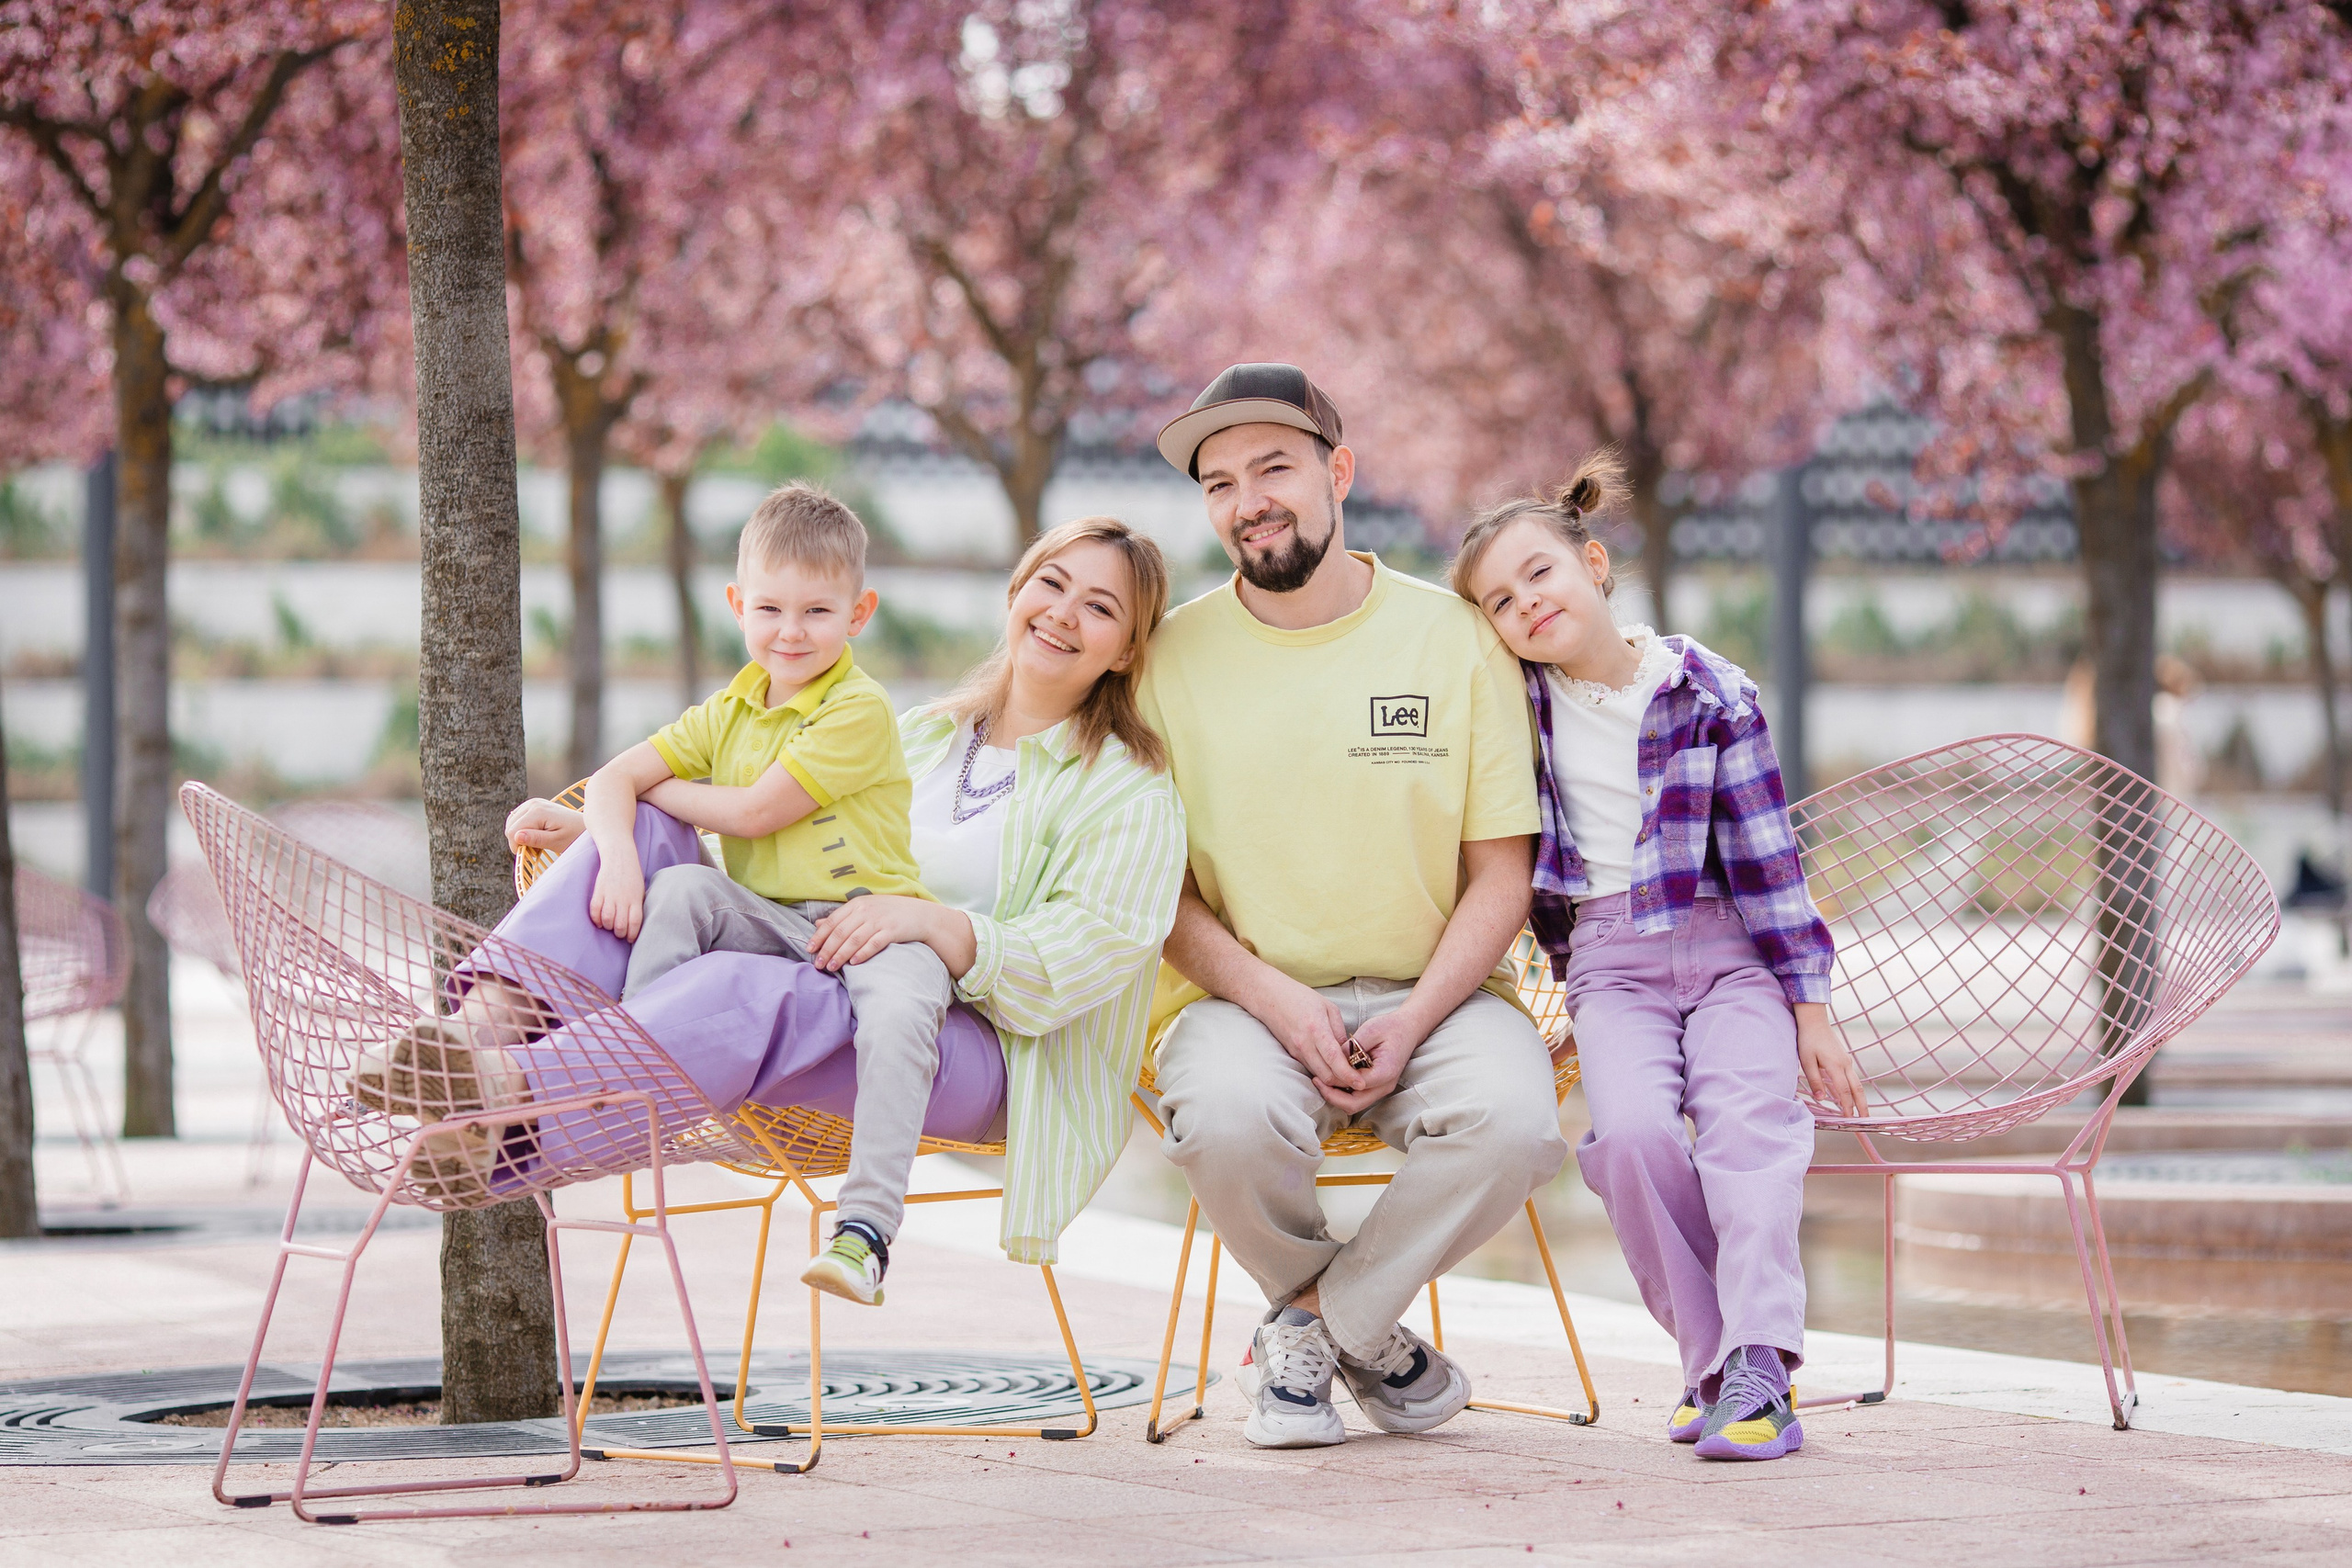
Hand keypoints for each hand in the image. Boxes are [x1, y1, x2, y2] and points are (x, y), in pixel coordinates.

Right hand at [506, 798, 586, 855]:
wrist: (585, 827)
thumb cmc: (573, 836)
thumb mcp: (556, 841)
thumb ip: (536, 839)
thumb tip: (516, 836)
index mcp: (537, 811)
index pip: (512, 832)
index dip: (519, 847)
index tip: (534, 853)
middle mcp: (532, 803)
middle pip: (510, 828)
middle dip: (520, 842)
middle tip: (538, 848)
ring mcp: (533, 802)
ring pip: (512, 824)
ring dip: (521, 836)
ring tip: (539, 842)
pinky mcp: (534, 805)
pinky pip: (518, 820)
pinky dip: (523, 830)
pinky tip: (537, 835)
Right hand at [589, 852, 645, 941]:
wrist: (619, 856)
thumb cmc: (632, 875)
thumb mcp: (640, 890)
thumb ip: (637, 906)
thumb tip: (634, 924)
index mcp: (636, 899)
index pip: (635, 923)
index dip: (632, 934)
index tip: (629, 939)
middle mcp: (623, 898)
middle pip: (620, 924)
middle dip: (619, 933)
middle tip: (619, 933)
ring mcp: (610, 895)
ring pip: (607, 919)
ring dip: (608, 927)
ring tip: (609, 926)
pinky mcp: (599, 891)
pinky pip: (595, 910)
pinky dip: (596, 919)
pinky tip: (599, 922)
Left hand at [808, 894, 951, 971]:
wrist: (920, 915)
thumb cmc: (889, 913)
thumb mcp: (865, 909)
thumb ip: (842, 917)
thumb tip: (818, 923)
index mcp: (857, 904)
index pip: (833, 921)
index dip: (819, 936)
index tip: (809, 950)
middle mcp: (866, 911)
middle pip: (841, 932)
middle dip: (827, 950)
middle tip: (818, 964)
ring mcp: (880, 920)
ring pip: (854, 939)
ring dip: (841, 955)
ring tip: (832, 967)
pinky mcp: (892, 931)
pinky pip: (874, 944)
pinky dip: (862, 953)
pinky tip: (854, 963)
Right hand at [1249, 975, 1360, 1093]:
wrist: (1269, 997)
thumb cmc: (1300, 997)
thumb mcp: (1327, 1007)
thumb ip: (1339, 1030)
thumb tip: (1348, 1051)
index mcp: (1316, 1029)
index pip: (1334, 1059)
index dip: (1348, 1074)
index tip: (1360, 1083)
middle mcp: (1304, 1044)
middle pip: (1326, 1074)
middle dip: (1343, 1082)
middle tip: (1357, 1079)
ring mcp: (1296, 1051)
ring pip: (1318, 1075)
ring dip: (1333, 1079)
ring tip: (1347, 1075)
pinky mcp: (1292, 1054)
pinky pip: (1310, 1068)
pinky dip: (1322, 1071)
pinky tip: (1331, 1067)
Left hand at [1313, 1007, 1424, 1114]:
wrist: (1407, 1030)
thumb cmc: (1390, 1028)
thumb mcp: (1370, 1029)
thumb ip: (1352, 1046)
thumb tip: (1333, 1059)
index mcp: (1386, 1072)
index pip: (1356, 1085)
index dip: (1337, 1081)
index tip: (1320, 1073)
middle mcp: (1384, 1086)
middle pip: (1354, 1104)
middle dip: (1332, 1096)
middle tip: (1316, 1081)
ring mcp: (1381, 1089)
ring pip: (1354, 1105)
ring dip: (1336, 1097)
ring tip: (1320, 1081)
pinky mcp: (1375, 1087)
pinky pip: (1356, 1098)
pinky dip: (1342, 1093)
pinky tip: (1330, 1079)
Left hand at [1794, 1002, 1866, 1117]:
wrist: (1814, 1021)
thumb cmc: (1808, 1040)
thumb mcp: (1806, 1061)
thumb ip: (1815, 1080)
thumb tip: (1822, 1099)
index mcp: (1835, 1065)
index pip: (1844, 1091)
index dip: (1847, 1106)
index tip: (1849, 1119)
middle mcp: (1845, 1064)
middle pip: (1857, 1089)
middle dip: (1862, 1105)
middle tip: (1865, 1120)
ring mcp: (1847, 1061)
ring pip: (1857, 1083)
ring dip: (1860, 1098)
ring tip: (1862, 1112)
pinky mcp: (1845, 1060)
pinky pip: (1852, 1077)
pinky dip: (1854, 1089)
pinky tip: (1851, 1097)